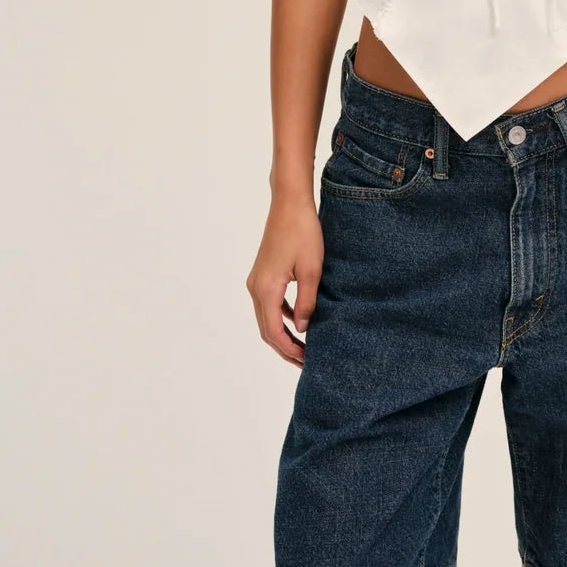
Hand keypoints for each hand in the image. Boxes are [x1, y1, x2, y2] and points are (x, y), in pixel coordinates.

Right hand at [246, 194, 323, 367]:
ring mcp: (257, 280)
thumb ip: (306, 302)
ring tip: (303, 347)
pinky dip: (282, 317)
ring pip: (267, 317)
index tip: (306, 361)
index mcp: (266, 289)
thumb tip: (303, 329)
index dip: (289, 350)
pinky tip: (299, 321)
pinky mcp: (263, 273)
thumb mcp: (311, 270)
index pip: (273, 332)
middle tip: (305, 362)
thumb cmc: (303, 233)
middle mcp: (255, 287)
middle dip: (285, 348)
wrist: (290, 204)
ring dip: (282, 334)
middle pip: (266, 329)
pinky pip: (270, 303)